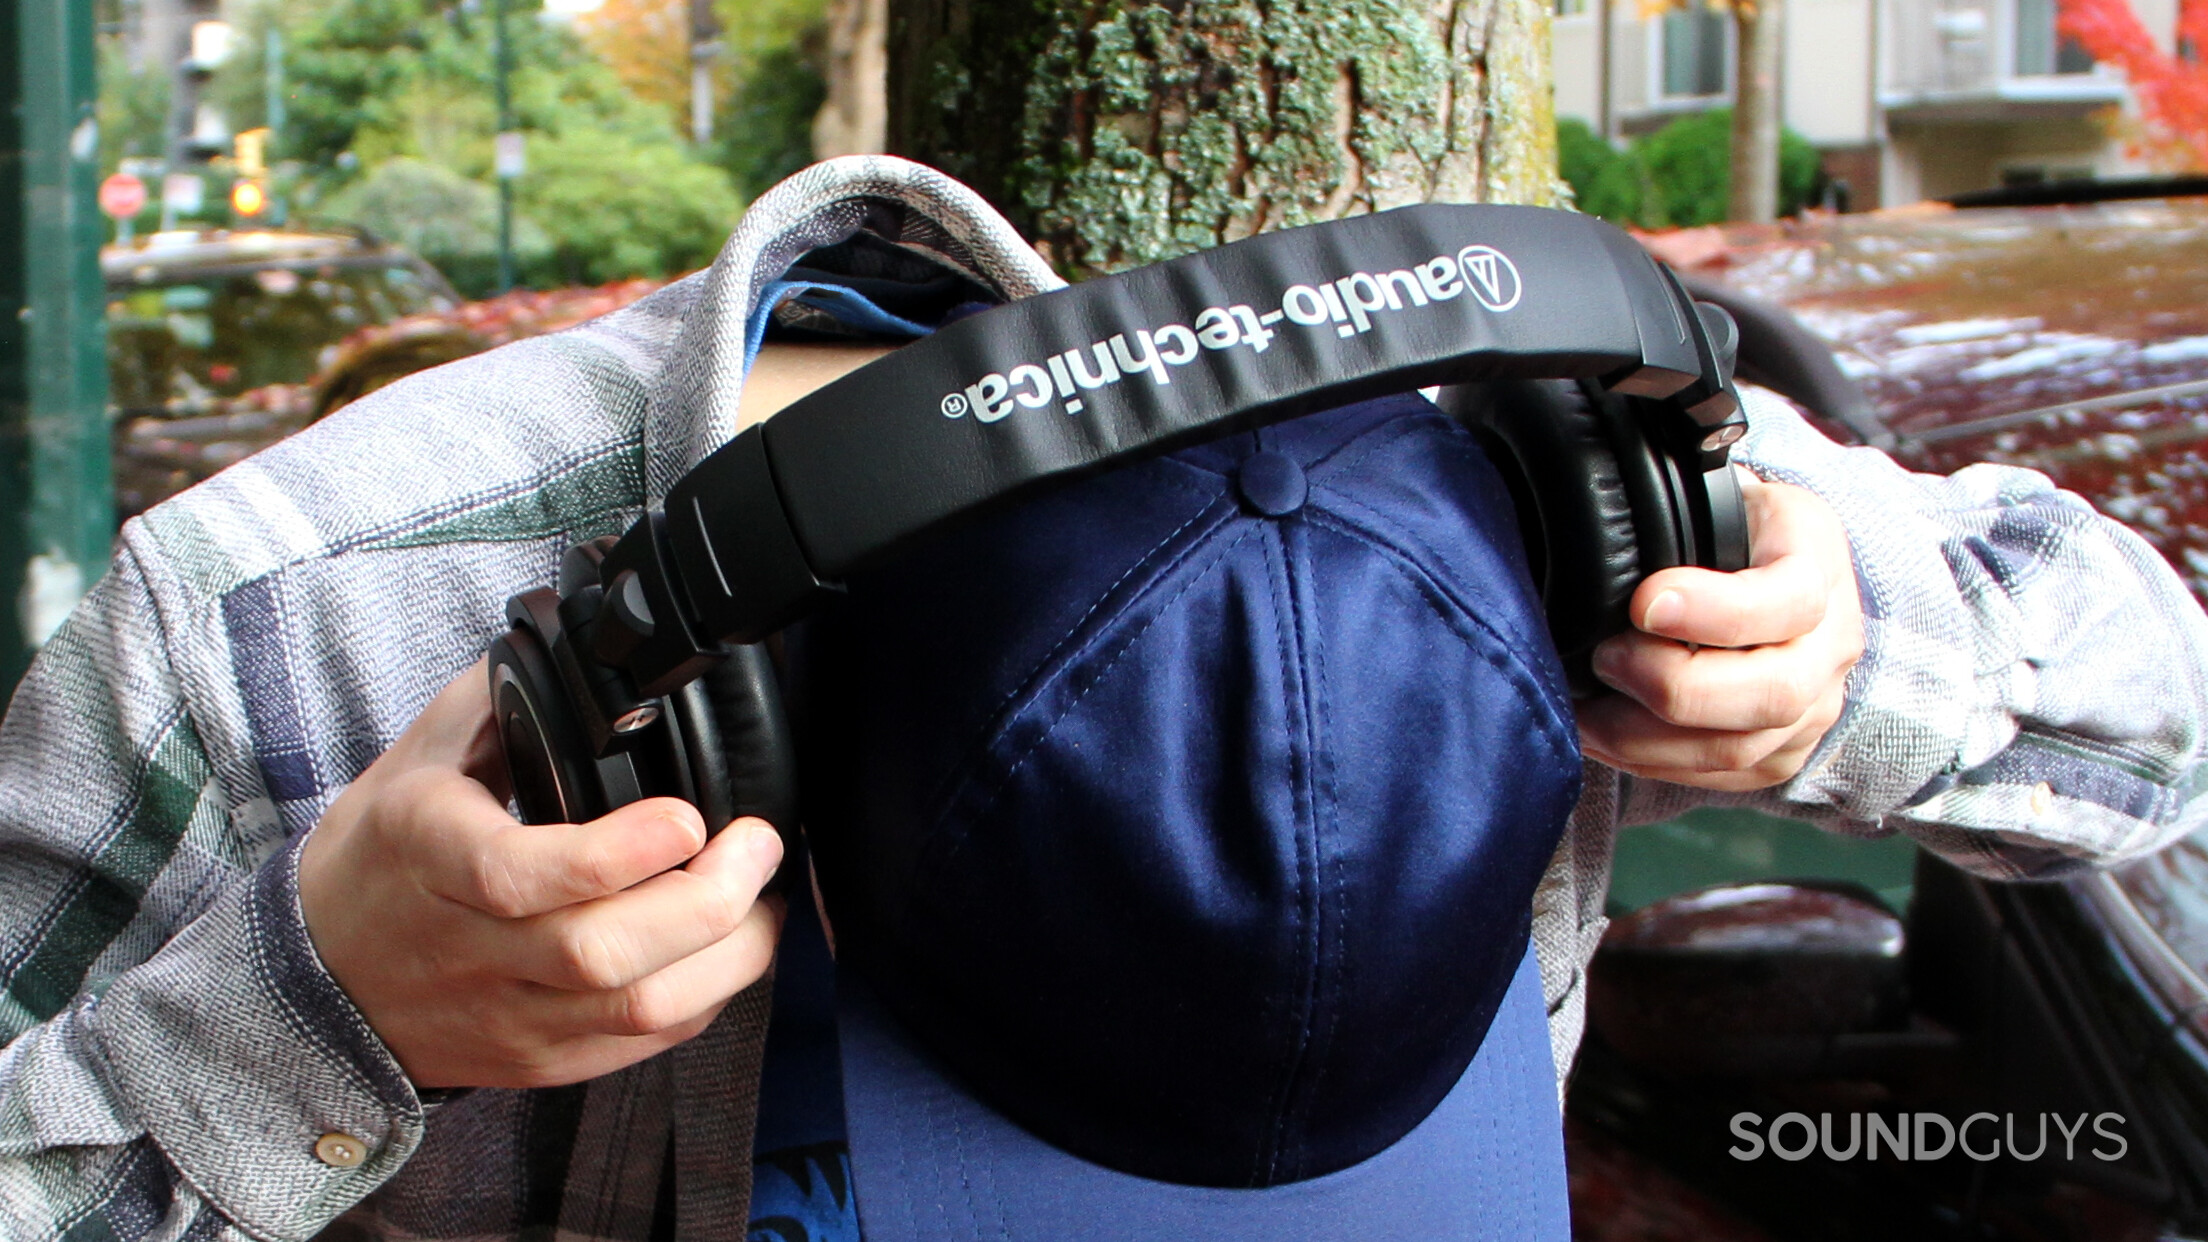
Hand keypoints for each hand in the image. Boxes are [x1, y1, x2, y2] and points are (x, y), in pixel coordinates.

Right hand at [298, 660, 784, 1089]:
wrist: (322, 978)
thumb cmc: (384, 854)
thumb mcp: (420, 755)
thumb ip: (502, 697)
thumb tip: (589, 647)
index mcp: (429, 853)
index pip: (518, 875)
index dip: (618, 852)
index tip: (687, 815)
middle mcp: (468, 947)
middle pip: (602, 953)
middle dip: (711, 900)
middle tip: (756, 845)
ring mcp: (506, 1014)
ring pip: (638, 1010)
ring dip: (728, 954)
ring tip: (759, 895)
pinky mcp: (539, 1060)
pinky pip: (645, 1043)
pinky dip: (707, 994)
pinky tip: (725, 947)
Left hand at [1577, 472, 1864, 790]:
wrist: (1771, 568)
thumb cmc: (1727, 529)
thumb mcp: (1716, 494)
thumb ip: (1675, 507)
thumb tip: (1605, 526)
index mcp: (1817, 563)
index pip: (1789, 601)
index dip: (1716, 612)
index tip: (1643, 604)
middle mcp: (1833, 644)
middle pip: (1772, 694)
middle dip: (1672, 686)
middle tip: (1605, 658)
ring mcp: (1815, 706)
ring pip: (1738, 748)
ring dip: (1646, 736)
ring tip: (1585, 708)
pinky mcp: (1783, 752)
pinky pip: (1720, 777)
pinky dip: (1650, 763)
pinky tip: (1603, 736)